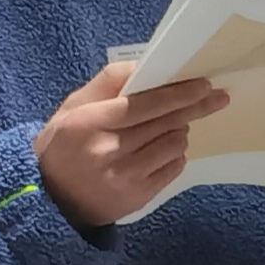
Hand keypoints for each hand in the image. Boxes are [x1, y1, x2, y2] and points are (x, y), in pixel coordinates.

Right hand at [34, 61, 226, 228]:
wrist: (51, 199)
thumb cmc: (64, 145)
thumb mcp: (73, 108)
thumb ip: (107, 84)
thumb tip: (145, 64)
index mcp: (89, 122)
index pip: (145, 104)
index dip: (178, 94)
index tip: (204, 85)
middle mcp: (108, 149)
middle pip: (165, 122)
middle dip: (191, 107)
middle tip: (213, 98)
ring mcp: (125, 176)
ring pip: (175, 143)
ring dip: (179, 131)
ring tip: (167, 128)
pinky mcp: (138, 195)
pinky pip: (174, 167)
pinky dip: (175, 154)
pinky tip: (162, 150)